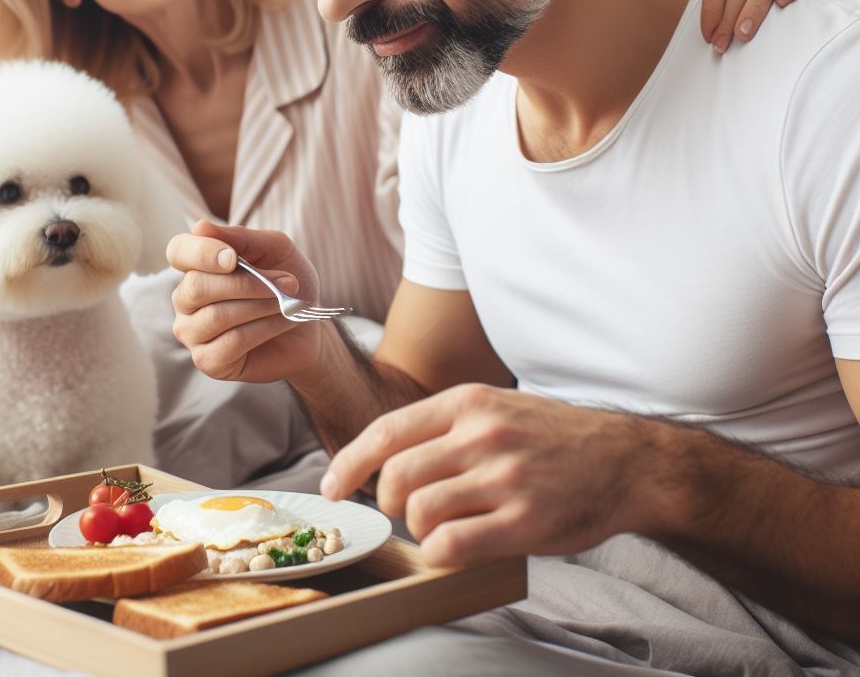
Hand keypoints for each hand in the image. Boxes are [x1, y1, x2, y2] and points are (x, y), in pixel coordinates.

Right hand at [167, 219, 330, 382]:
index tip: (234, 258)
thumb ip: (242, 238)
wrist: (310, 327)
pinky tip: (282, 322)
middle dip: (247, 283)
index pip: (178, 251)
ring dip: (261, 306)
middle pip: (197, 286)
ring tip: (287, 303)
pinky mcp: (208, 361)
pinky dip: (264, 329)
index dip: (201, 253)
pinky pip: (231, 342)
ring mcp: (192, 332)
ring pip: (216, 315)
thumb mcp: (276, 250)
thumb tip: (201, 227)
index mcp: (196, 266)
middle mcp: (186, 299)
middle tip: (288, 282)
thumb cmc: (288, 283)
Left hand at [321, 384, 653, 566]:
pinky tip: (452, 551)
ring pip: (420, 511)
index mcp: (468, 403)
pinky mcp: (524, 521)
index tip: (332, 487)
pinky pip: (452, 546)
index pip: (388, 431)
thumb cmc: (553, 437)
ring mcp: (504, 477)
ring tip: (440, 528)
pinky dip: (438, 555)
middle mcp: (482, 435)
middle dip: (388, 503)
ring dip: (418, 529)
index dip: (350, 462)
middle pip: (396, 476)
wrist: (626, 460)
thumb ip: (446, 426)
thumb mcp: (497, 407)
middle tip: (406, 512)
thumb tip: (386, 456)